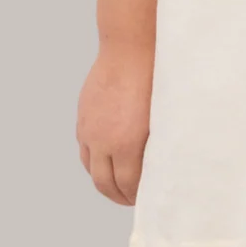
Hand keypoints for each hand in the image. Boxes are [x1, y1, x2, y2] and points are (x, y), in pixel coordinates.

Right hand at [77, 44, 152, 204]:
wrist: (130, 47)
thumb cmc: (155, 78)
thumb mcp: (162, 117)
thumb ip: (158, 146)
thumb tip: (162, 168)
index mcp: (125, 144)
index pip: (127, 185)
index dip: (136, 197)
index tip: (146, 199)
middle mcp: (102, 140)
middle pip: (104, 183)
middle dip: (119, 196)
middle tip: (132, 199)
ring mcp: (88, 128)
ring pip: (90, 167)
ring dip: (103, 180)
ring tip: (119, 183)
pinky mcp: (83, 116)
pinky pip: (84, 148)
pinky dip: (95, 160)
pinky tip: (108, 157)